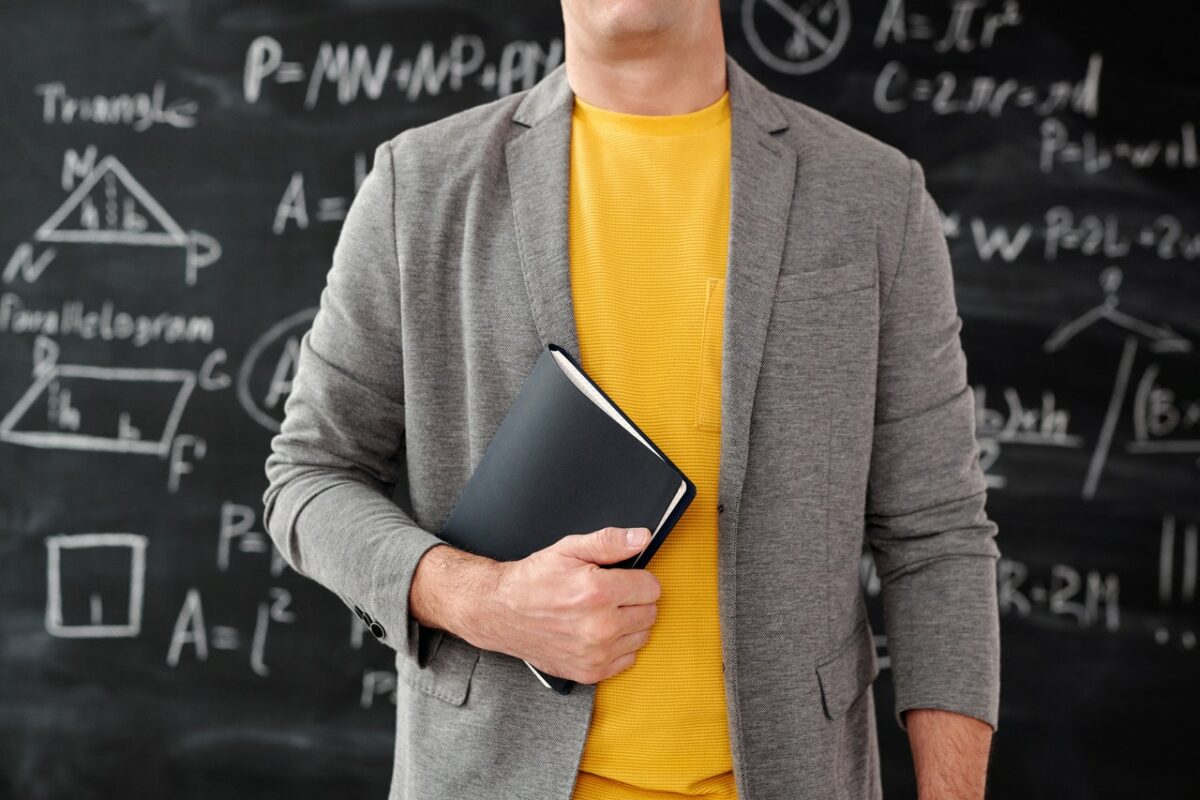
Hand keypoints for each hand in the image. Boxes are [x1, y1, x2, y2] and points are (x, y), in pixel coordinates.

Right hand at [476, 526, 660, 683]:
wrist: (502, 612)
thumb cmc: (534, 580)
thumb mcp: (569, 549)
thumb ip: (610, 542)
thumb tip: (643, 538)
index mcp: (598, 592)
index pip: (652, 588)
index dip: (638, 579)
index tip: (621, 579)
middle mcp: (600, 627)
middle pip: (650, 613)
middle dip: (634, 601)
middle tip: (608, 596)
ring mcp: (596, 653)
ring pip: (642, 636)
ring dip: (629, 624)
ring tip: (602, 613)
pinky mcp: (590, 672)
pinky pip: (628, 659)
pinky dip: (618, 647)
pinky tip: (598, 633)